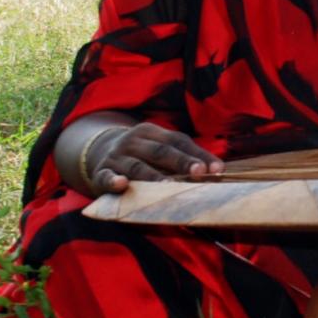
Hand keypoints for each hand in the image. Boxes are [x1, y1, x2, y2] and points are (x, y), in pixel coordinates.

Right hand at [85, 122, 222, 193]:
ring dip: (153, 176)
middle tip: (199, 173)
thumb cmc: (142, 155)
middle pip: (160, 151)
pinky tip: (123, 185)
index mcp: (150, 131)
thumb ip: (184, 157)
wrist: (99, 153)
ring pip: (137, 167)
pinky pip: (106, 177)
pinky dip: (113, 181)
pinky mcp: (100, 173)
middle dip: (181, 162)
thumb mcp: (159, 149)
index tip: (217, 169)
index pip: (178, 141)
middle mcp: (132, 141)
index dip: (198, 154)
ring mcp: (115, 157)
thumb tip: (218, 171)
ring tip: (168, 186)